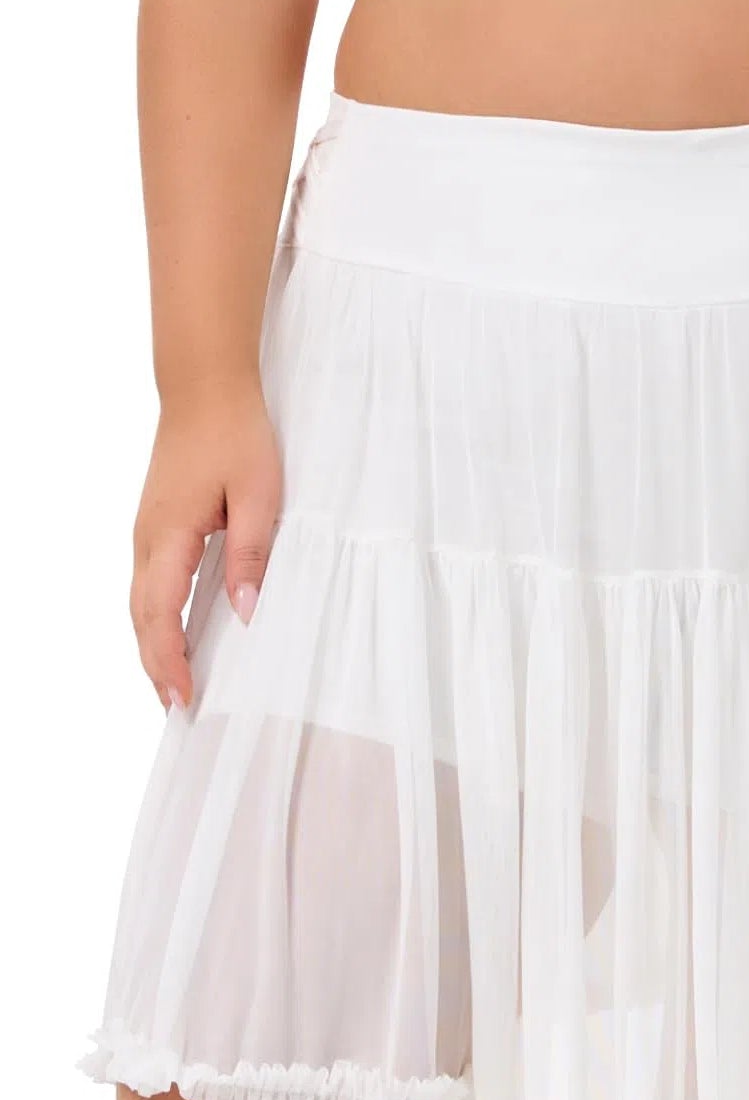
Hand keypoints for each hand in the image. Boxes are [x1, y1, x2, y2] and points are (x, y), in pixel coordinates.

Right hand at [130, 375, 282, 711]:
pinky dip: (157, 620)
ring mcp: (145, 532)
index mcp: (168, 535)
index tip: (184, 698)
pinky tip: (175, 637)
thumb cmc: (235, 436)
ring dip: (154, 647)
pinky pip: (149, 585)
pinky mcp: (155, 526)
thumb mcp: (257, 496)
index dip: (170, 661)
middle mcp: (146, 539)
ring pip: (140, 604)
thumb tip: (246, 612)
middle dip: (156, 667)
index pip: (161, 614)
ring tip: (174, 687)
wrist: (205, 389)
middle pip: (142, 618)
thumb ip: (250, 555)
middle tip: (179, 711)